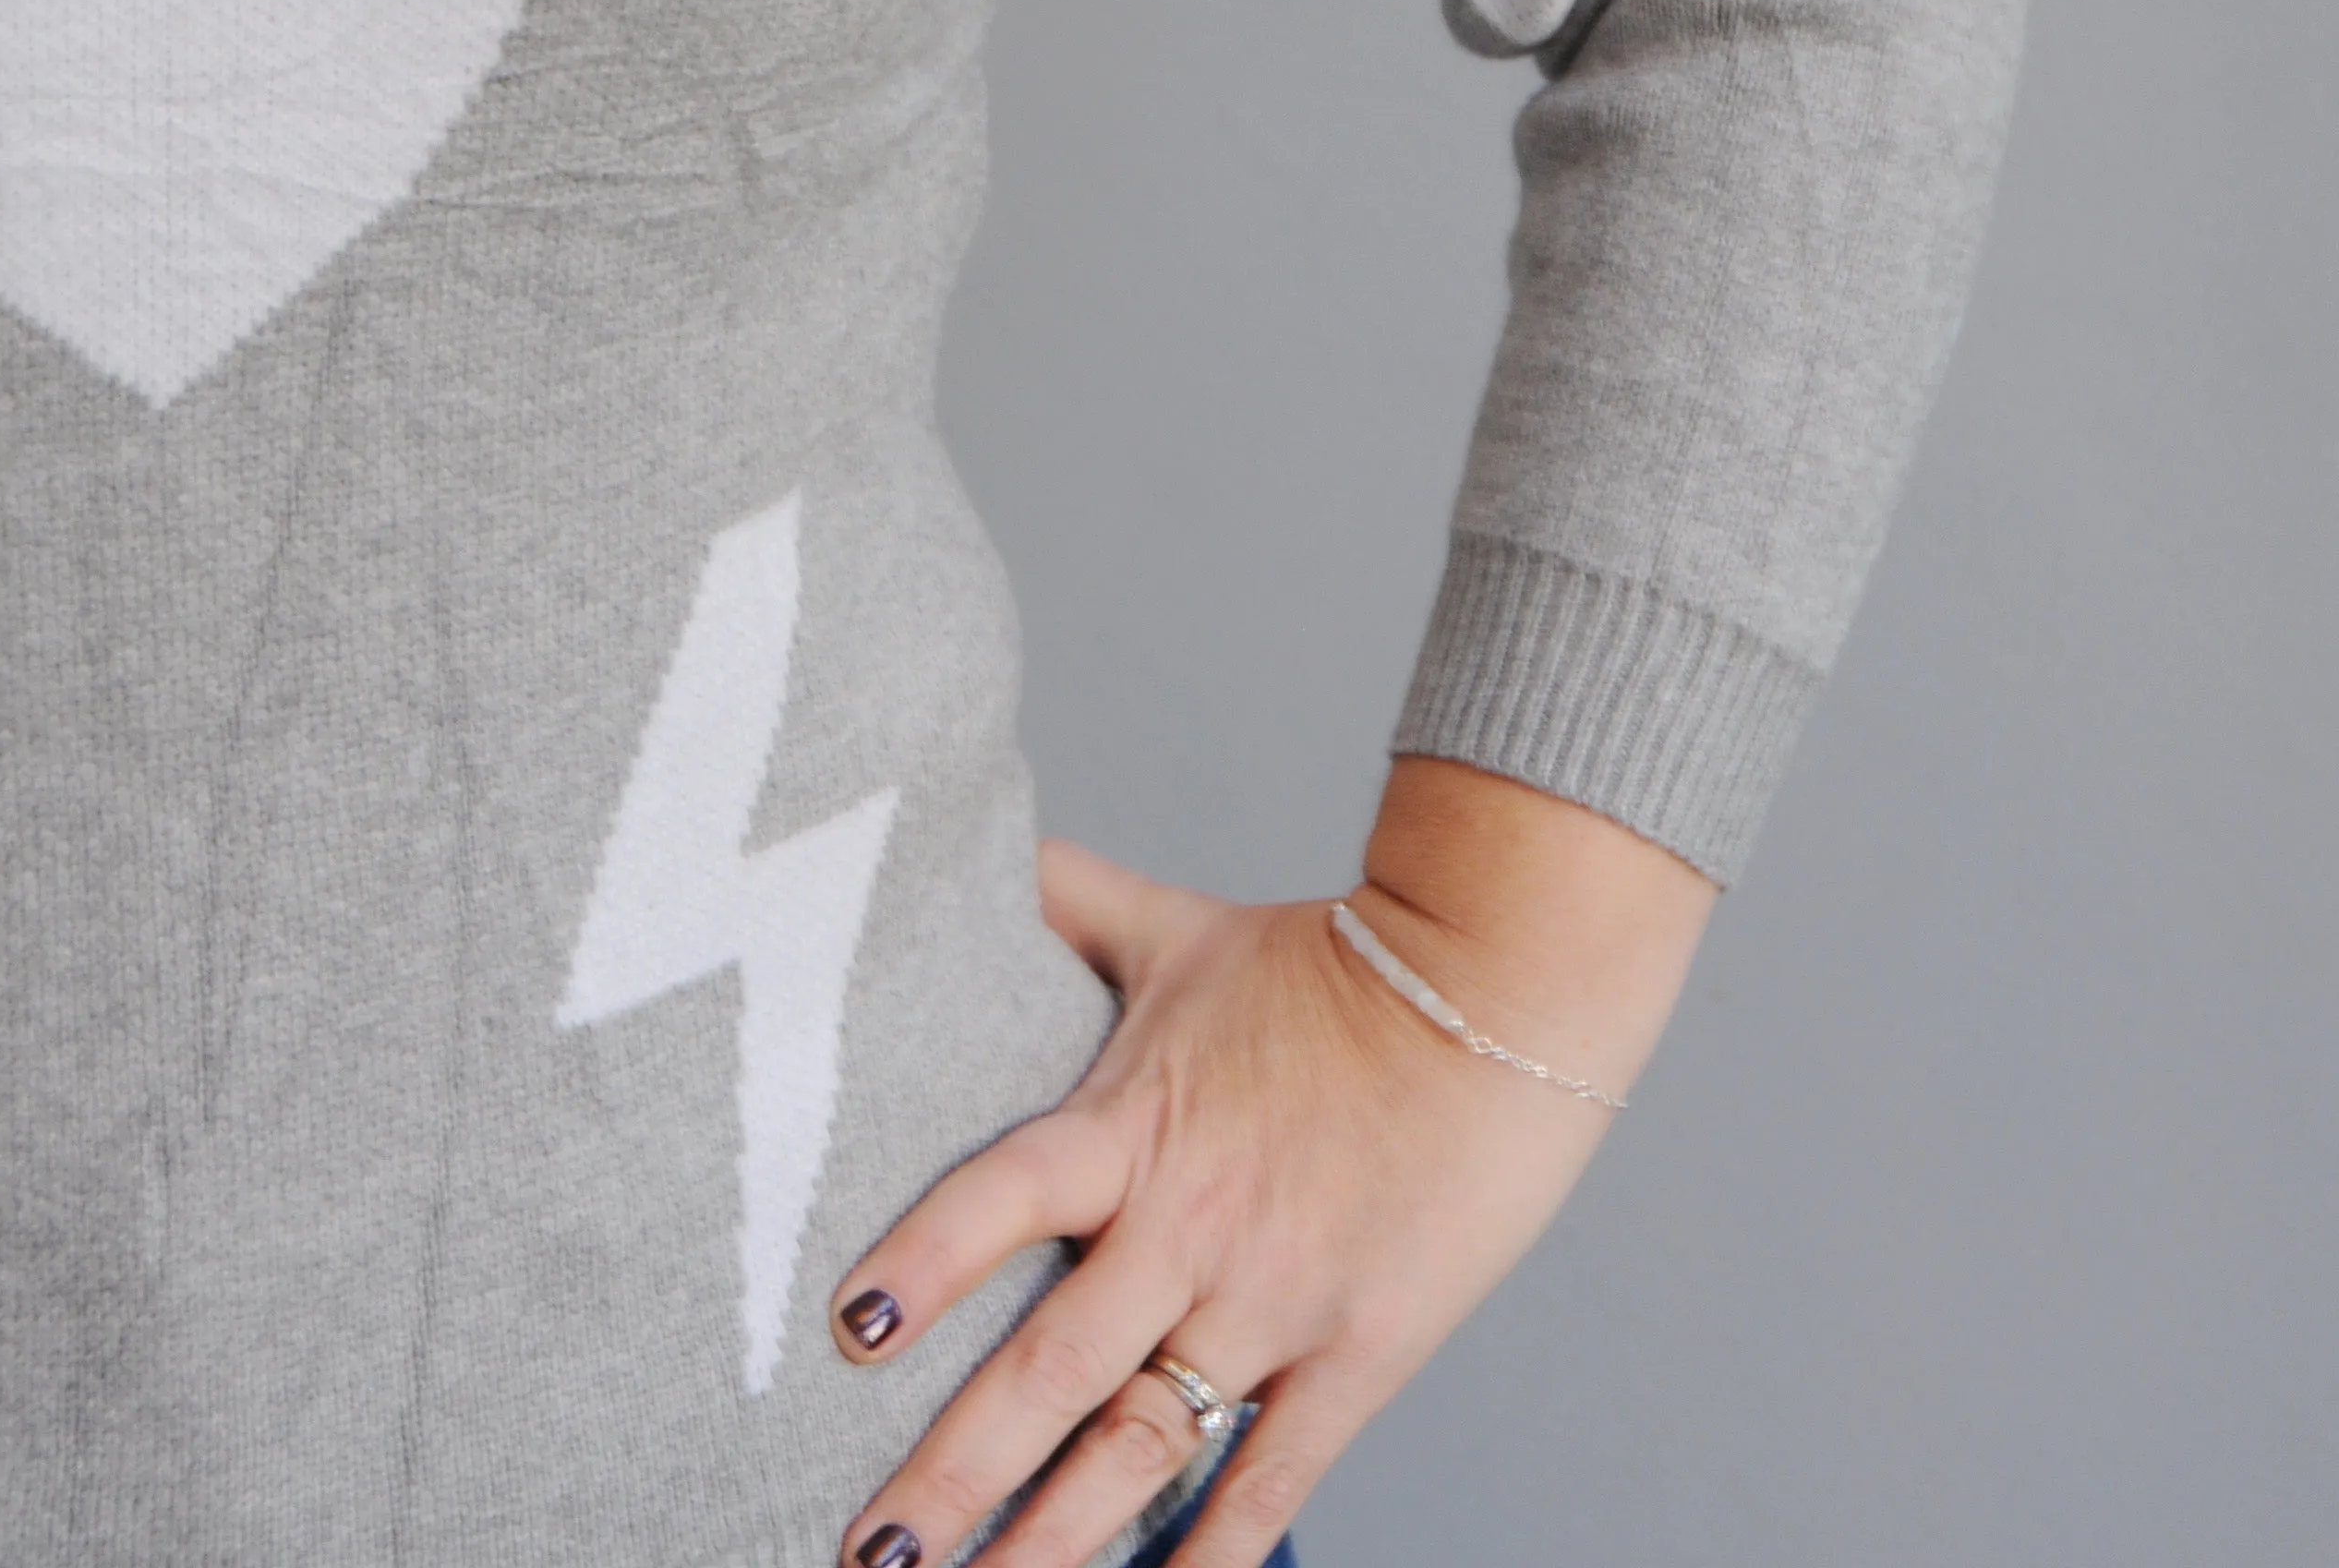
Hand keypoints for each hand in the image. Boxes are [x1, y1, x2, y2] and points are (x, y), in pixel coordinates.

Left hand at [827, 764, 1716, 1567]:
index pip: (1002, 1196)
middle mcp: (1190, 1226)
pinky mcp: (1359, 1353)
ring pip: (1142, 1449)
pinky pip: (1271, 1480)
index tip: (841, 1336)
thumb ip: (1071, 900)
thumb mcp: (1182, 927)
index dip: (925, 1262)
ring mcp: (1274, 1301)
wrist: (1497, 991)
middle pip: (1050, 1372)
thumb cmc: (1330, 959)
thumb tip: (980, 842)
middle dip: (952, 1475)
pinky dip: (1208, 1558)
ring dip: (1049, 1543)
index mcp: (1135, 1125)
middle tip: (866, 1554)